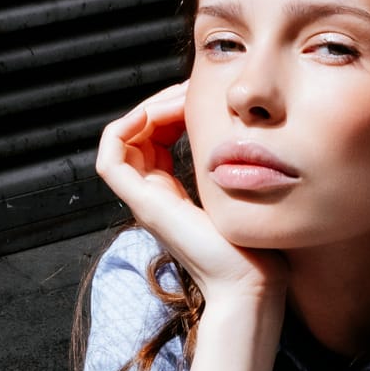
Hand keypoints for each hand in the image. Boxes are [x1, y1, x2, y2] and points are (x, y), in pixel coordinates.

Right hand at [95, 84, 283, 303]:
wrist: (251, 284)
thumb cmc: (258, 246)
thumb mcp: (245, 192)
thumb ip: (237, 167)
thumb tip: (251, 134)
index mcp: (173, 193)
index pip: (156, 137)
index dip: (171, 109)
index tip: (201, 96)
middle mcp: (154, 195)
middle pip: (138, 134)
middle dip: (160, 103)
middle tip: (189, 87)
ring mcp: (145, 200)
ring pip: (122, 140)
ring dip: (145, 109)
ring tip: (178, 97)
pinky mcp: (143, 204)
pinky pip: (111, 158)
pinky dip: (124, 128)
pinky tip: (156, 114)